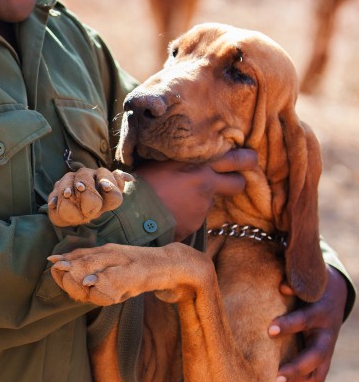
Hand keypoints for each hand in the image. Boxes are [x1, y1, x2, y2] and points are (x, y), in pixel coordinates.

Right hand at [47, 167, 128, 226]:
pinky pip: (54, 193)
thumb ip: (115, 193)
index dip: (106, 180)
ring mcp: (69, 182)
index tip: (106, 188)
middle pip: (84, 174)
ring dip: (67, 187)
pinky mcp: (56, 192)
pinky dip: (54, 199)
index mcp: (100, 177)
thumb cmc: (97, 206)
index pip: (105, 175)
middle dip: (84, 181)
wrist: (78, 215)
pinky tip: (53, 204)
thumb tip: (129, 178)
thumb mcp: (107, 203)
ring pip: (67, 179)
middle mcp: (85, 176)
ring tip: (67, 195)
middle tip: (82, 189)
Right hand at [134, 148, 257, 240]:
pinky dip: (187, 213)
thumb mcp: (162, 161)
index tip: (248, 158)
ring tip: (177, 197)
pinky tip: (170, 210)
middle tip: (237, 178)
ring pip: (211, 200)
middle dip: (240, 179)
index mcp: (198, 163)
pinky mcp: (196, 224)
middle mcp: (206, 183)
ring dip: (201, 198)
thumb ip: (182, 161)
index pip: (236, 159)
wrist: (133, 210)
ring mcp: (203, 206)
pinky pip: (196, 215)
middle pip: (238, 182)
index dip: (245, 159)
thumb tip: (189, 160)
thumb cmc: (142, 181)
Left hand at [269, 265, 347, 381]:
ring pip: (318, 372)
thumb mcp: (305, 281)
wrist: (333, 293)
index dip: (289, 325)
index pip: (305, 320)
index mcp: (320, 311)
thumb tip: (281, 287)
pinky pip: (316, 377)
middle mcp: (326, 333)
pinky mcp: (325, 358)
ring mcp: (328, 348)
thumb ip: (294, 282)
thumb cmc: (310, 286)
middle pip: (315, 355)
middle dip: (295, 367)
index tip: (270, 329)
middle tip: (274, 376)